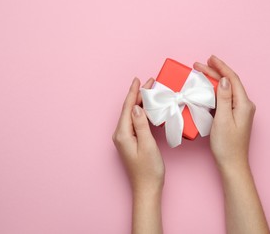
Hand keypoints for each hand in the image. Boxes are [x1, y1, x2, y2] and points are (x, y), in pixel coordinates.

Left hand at [112, 77, 164, 194]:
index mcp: (122, 134)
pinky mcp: (129, 142)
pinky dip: (141, 113)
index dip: (133, 93)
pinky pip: (134, 122)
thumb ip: (141, 125)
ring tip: (149, 91)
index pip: (128, 108)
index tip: (138, 80)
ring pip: (131, 115)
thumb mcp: (148, 145)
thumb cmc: (149, 170)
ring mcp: (124, 139)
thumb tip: (137, 107)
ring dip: (140, 102)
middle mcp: (120, 135)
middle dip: (138, 95)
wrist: (146, 189)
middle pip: (128, 109)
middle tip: (150, 82)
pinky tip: (147, 108)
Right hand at [194, 55, 255, 169]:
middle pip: (229, 83)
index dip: (220, 67)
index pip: (232, 79)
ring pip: (226, 89)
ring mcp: (239, 111)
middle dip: (214, 72)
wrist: (231, 163)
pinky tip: (206, 89)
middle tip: (199, 65)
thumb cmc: (227, 145)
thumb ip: (224, 99)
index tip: (209, 59)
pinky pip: (224, 98)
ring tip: (201, 73)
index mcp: (243, 104)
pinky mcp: (233, 116)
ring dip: (214, 80)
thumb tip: (225, 80)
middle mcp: (244, 105)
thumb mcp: (223, 119)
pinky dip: (214, 91)